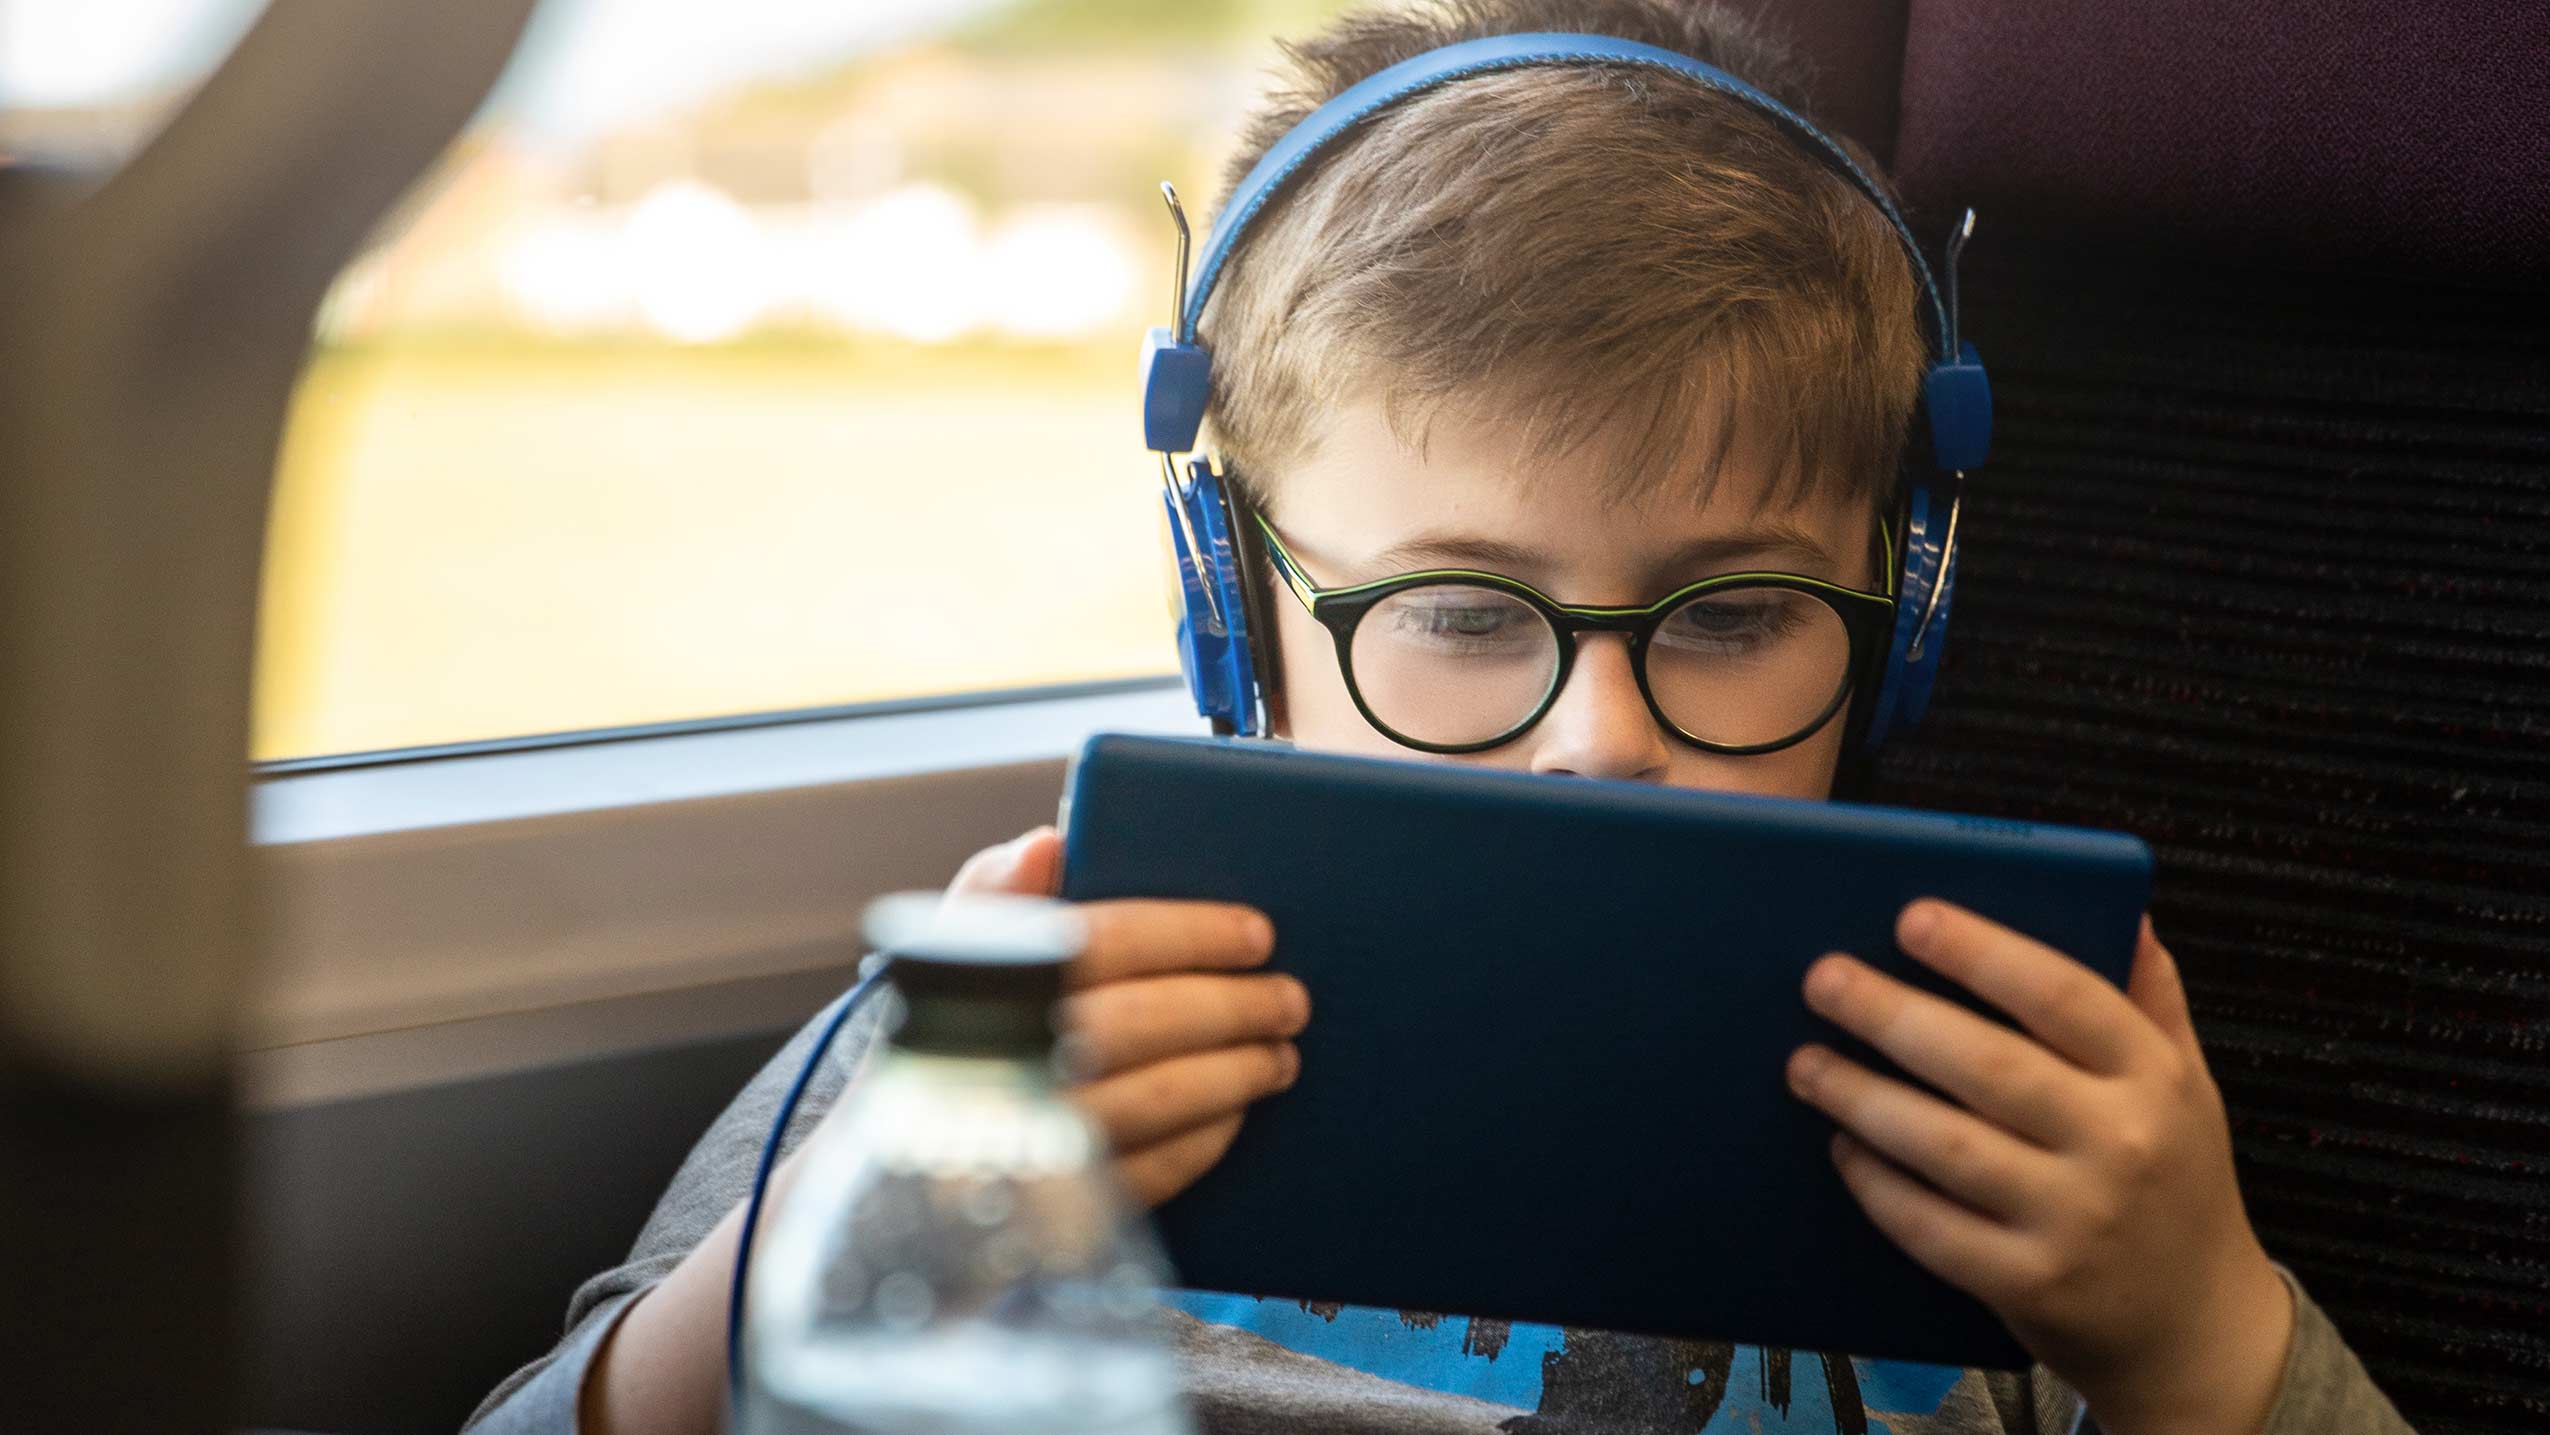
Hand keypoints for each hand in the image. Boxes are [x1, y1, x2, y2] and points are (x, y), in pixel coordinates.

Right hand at [949, 828, 1307, 1207]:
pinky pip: (1147, 1174)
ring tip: (1278, 1056)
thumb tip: (1049, 843)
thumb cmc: (961, 1019)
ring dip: (1233, 1075)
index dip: (1190, 934)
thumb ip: (1004, 888)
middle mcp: (1003, 1060)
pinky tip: (1233, 1112)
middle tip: (1289, 999)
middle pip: (1139, 1023)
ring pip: (1152, 1100)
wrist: (917, 1145)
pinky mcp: (1052, 1209)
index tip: (1257, 934)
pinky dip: (1203, 1140)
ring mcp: (1028, 1142)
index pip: (1103, 941)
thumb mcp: (962, 942)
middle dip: (1230, 1009)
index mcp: (988, 979)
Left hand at [1784, 901, 2292, 1434]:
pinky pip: (1932, 1226)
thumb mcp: (2188, 1082)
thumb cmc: (2175, 1183)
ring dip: (1863, 1097)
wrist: (2197, 1330)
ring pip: (1945, 1146)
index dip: (1984, 953)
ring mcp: (2073, 1220)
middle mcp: (2120, 1145)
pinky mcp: (2028, 1284)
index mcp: (2155, 1079)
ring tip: (1806, 1062)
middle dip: (1892, 1015)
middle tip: (1824, 979)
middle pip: (1988, 1066)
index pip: (2063, 996)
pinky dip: (1878, 1184)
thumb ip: (2149, 997)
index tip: (1911, 918)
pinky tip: (1843, 1146)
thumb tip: (2121, 907)